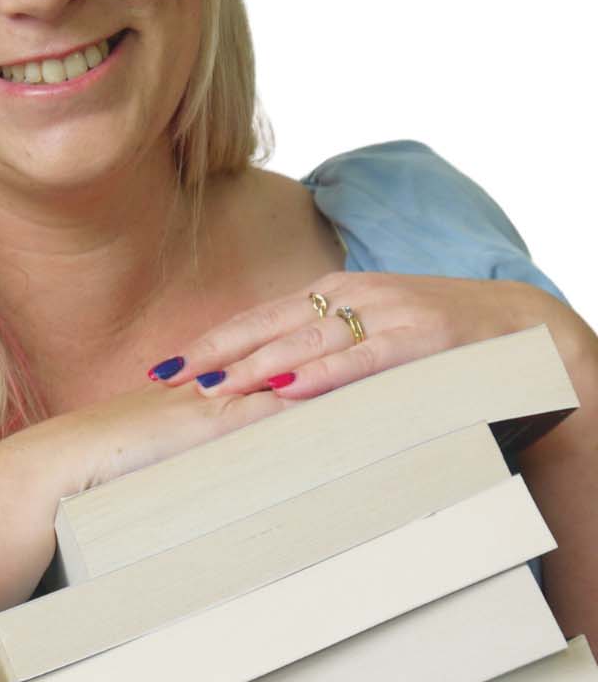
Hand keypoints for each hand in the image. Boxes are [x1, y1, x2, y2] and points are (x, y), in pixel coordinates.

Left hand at [147, 272, 566, 402]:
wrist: (517, 324)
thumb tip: (267, 387)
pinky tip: (289, 387)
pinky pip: (363, 358)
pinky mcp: (419, 339)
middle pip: (269, 325)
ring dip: (256, 365)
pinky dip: (324, 372)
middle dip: (215, 352)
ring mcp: (386, 314)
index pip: (260, 318)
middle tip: (166, 378)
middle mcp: (353, 296)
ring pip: (308, 340)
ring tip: (213, 388)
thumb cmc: (437, 339)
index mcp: (336, 293)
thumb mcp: (370, 335)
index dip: (212, 342)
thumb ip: (323, 354)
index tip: (165, 366)